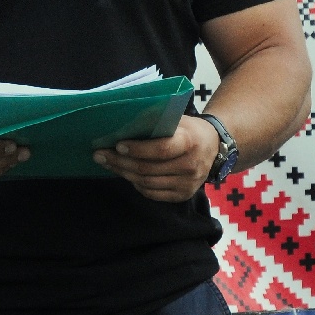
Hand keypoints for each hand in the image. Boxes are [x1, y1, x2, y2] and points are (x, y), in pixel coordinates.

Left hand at [93, 116, 219, 202]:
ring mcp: (188, 183)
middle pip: (148, 168)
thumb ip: (156, 122)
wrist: (215, 146)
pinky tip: (126, 175)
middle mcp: (190, 165)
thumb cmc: (188, 129)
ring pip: (147, 182)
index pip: (161, 149)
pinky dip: (137, 185)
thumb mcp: (177, 119)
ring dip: (124, 173)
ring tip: (107, 164)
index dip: (137, 149)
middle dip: (120, 162)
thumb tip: (122, 124)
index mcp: (189, 142)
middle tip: (99, 155)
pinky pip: (153, 193)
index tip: (117, 145)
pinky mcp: (183, 195)